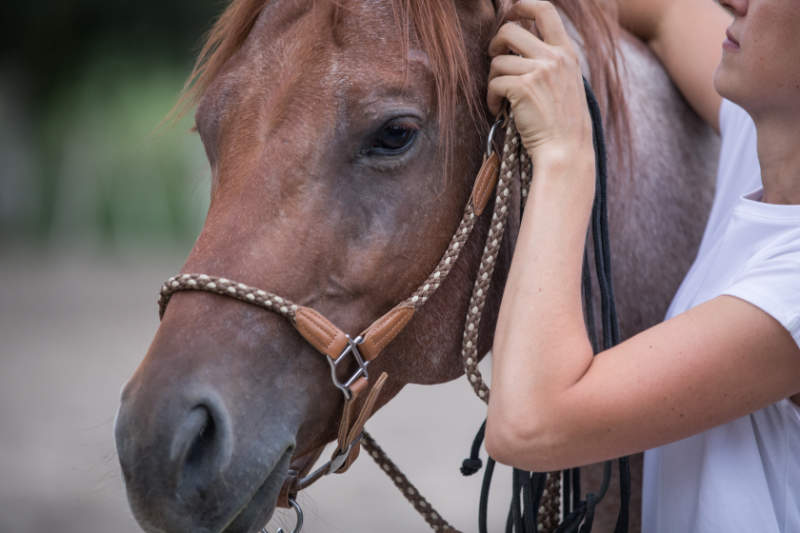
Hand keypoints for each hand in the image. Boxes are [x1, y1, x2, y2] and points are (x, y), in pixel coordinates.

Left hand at [487, 1, 592, 166]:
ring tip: (501, 98)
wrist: (566, 150)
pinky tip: (499, 111)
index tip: (510, 14)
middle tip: (495, 60)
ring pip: (497, 60)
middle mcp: (554, 57)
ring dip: (493, 79)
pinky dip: (491, 98)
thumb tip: (517, 48)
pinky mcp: (522, 88)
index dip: (522, 6)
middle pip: (510, 29)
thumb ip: (550, 62)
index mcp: (567, 52)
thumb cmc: (563, 124)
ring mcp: (539, 71)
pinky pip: (494, 83)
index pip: (545, 10)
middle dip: (495, 44)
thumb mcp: (566, 83)